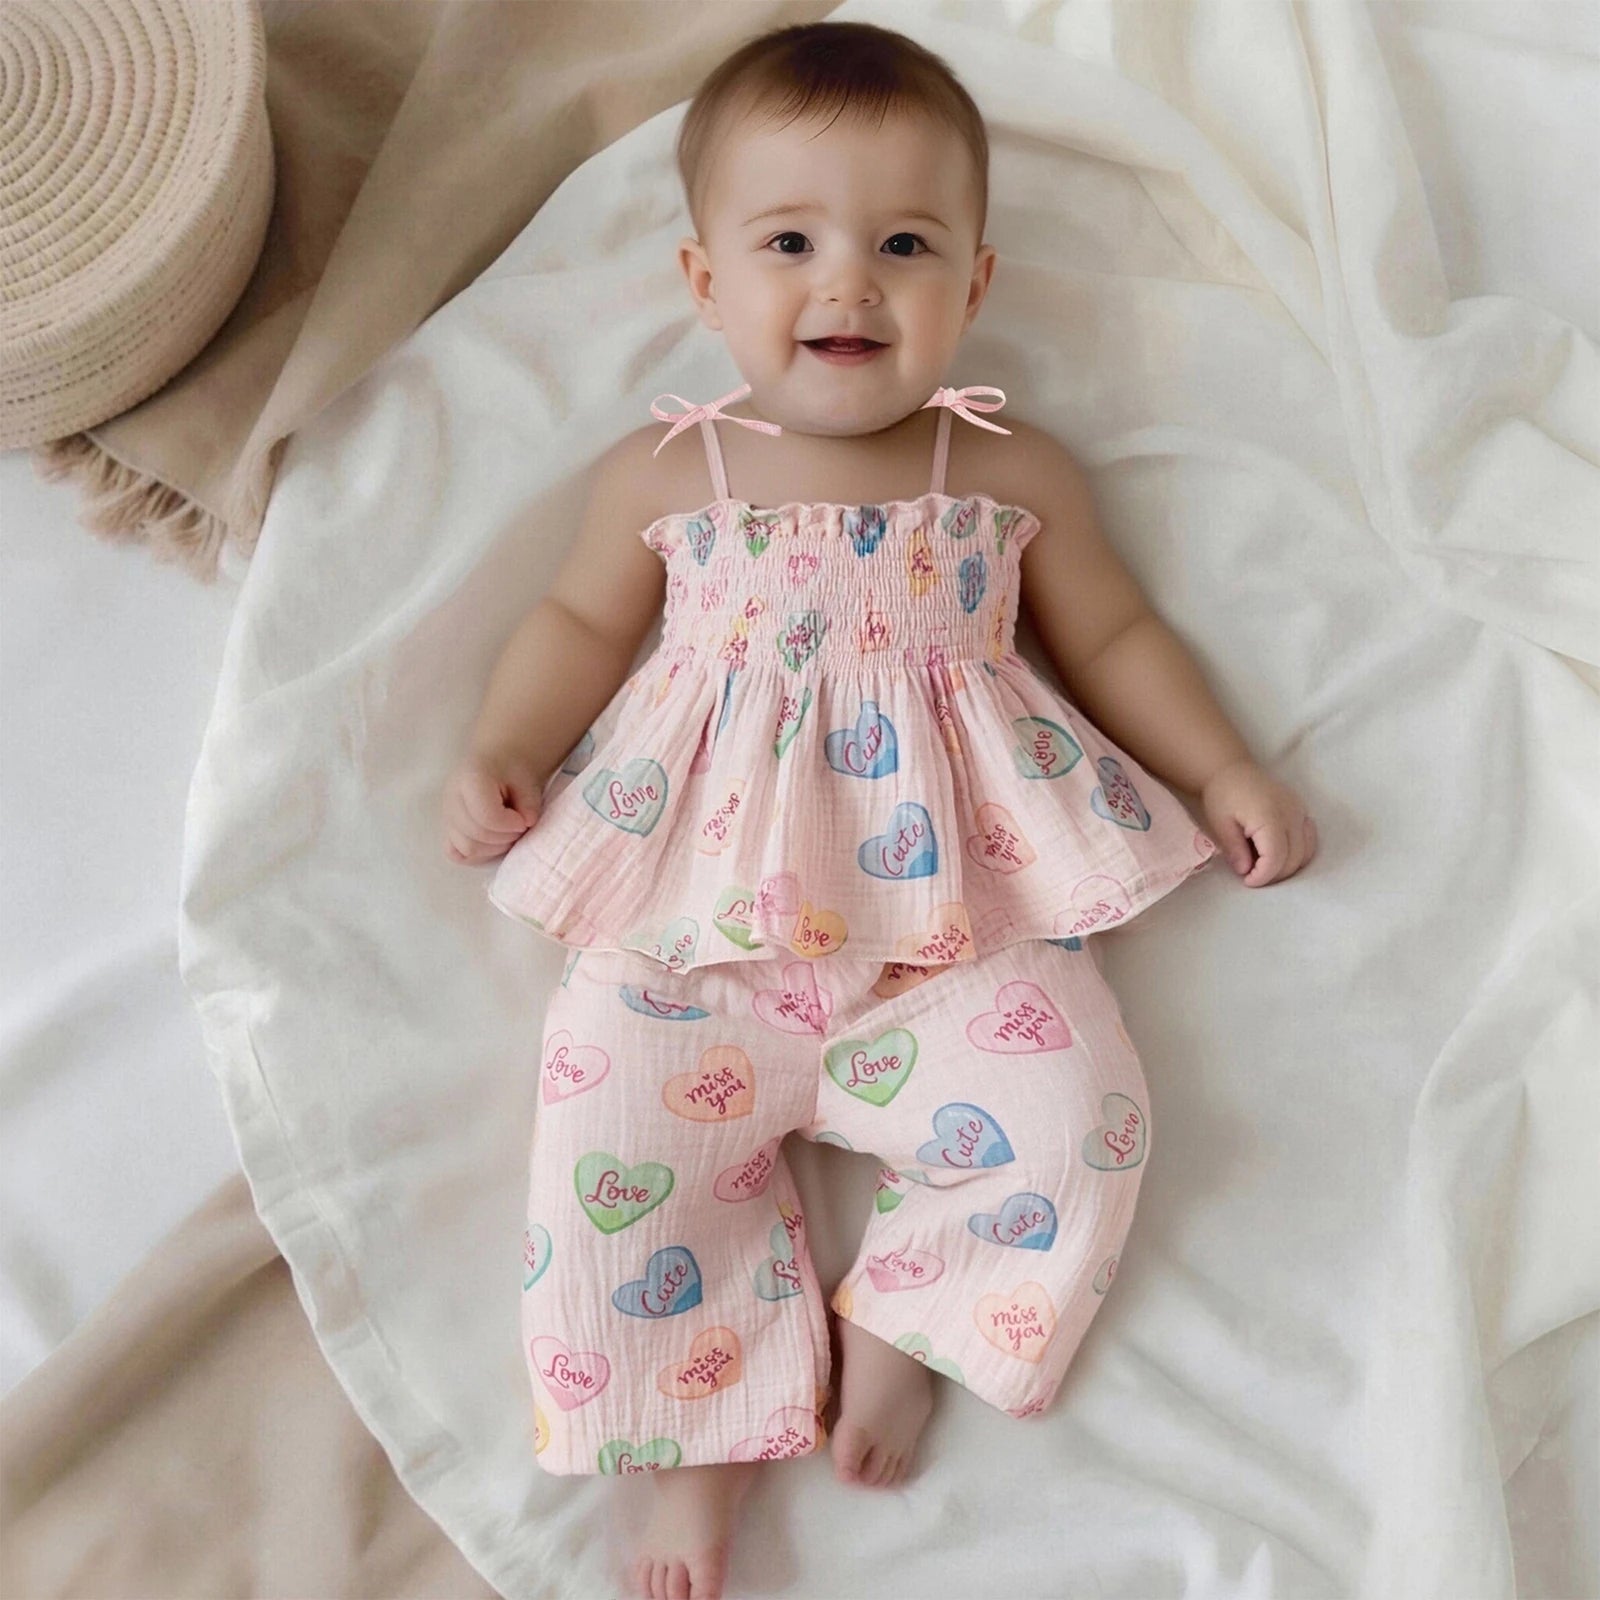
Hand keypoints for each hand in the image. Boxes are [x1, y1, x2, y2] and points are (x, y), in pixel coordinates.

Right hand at [441, 748, 544, 865]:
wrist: (499, 763)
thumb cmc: (513, 770)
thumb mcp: (527, 781)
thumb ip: (529, 803)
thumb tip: (527, 823)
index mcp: (470, 778)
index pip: (486, 816)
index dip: (510, 825)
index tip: (525, 820)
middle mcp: (451, 797)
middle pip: (474, 836)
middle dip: (504, 838)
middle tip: (519, 827)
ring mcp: (446, 815)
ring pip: (466, 848)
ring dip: (493, 848)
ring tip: (508, 833)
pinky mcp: (447, 828)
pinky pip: (456, 854)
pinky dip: (477, 854)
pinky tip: (493, 842)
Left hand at [1199, 757, 1317, 886]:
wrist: (1232, 771)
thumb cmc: (1222, 795)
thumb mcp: (1221, 823)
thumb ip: (1235, 849)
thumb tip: (1246, 871)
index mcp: (1269, 816)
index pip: (1276, 857)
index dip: (1264, 876)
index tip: (1248, 881)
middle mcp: (1291, 814)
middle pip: (1293, 858)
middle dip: (1274, 875)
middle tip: (1252, 877)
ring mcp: (1300, 811)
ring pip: (1305, 853)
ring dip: (1287, 867)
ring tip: (1263, 868)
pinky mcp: (1302, 811)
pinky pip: (1309, 840)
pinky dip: (1298, 854)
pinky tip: (1278, 857)